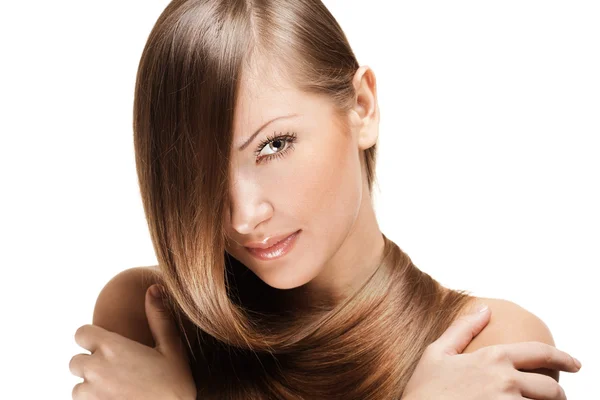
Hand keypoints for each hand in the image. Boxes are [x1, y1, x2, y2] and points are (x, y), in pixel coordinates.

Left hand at [70, 284, 196, 399]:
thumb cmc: (175, 385)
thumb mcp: (172, 348)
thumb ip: (159, 318)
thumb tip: (155, 288)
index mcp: (113, 347)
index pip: (80, 333)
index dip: (92, 338)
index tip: (107, 345)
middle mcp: (96, 369)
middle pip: (76, 360)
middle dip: (92, 363)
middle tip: (118, 370)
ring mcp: (91, 393)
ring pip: (78, 386)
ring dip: (92, 386)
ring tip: (118, 388)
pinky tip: (117, 399)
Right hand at [402, 304, 580, 399]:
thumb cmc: (424, 390)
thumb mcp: (437, 353)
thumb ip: (463, 328)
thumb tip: (485, 309)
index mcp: (493, 358)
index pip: (540, 354)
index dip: (563, 358)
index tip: (575, 364)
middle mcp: (506, 381)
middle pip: (551, 388)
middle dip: (556, 393)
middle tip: (553, 397)